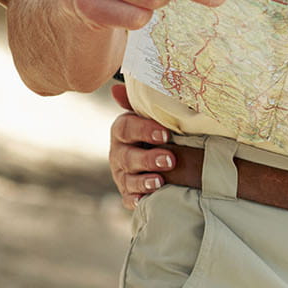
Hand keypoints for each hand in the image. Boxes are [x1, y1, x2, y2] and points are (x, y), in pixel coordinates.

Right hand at [109, 83, 175, 208]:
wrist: (169, 155)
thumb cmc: (162, 130)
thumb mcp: (157, 114)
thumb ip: (143, 102)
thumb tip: (117, 88)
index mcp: (124, 130)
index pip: (127, 128)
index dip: (145, 130)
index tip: (166, 134)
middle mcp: (119, 152)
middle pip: (128, 156)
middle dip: (149, 158)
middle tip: (170, 159)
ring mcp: (122, 175)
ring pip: (128, 179)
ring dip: (144, 180)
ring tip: (160, 181)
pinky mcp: (129, 193)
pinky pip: (129, 199)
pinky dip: (138, 199)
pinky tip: (146, 199)